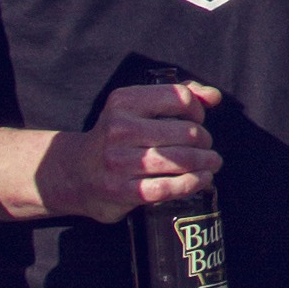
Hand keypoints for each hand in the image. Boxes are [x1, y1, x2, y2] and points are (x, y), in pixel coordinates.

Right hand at [43, 80, 224, 223]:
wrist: (74, 173)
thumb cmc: (115, 137)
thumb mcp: (135, 107)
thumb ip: (175, 96)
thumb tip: (214, 97)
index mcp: (124, 101)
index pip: (180, 97)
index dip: (198, 109)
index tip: (198, 119)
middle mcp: (119, 129)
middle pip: (187, 131)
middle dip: (205, 140)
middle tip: (206, 146)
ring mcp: (119, 161)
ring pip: (181, 159)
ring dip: (206, 162)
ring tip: (212, 162)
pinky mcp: (122, 191)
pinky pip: (168, 187)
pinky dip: (193, 183)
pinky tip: (203, 179)